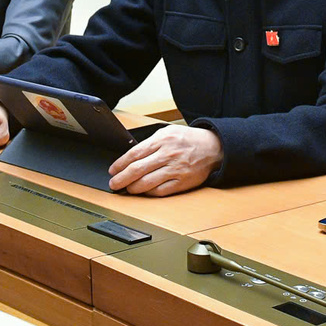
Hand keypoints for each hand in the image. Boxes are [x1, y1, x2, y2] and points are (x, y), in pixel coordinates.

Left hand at [106, 125, 223, 195]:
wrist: (213, 147)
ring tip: (127, 189)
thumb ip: (150, 143)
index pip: (134, 154)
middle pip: (137, 170)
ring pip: (147, 183)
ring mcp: (175, 170)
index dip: (120, 164)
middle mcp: (167, 155)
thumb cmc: (188, 140)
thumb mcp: (167, 133)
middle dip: (121, 179)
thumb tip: (130, 156)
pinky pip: (161, 191)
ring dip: (133, 188)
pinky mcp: (182, 182)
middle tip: (114, 184)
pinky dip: (149, 193)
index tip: (113, 170)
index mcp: (161, 140)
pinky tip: (143, 192)